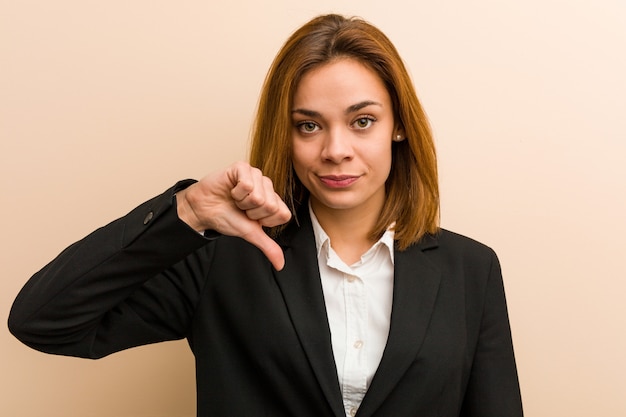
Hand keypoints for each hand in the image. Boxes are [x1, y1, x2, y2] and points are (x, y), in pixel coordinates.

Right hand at [176, 161, 291, 269]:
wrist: (203, 209)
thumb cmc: (227, 217)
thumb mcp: (250, 234)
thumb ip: (268, 246)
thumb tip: (280, 265)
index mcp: (273, 201)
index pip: (283, 214)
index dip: (265, 221)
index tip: (251, 218)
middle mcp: (267, 186)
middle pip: (270, 206)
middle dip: (251, 212)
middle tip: (241, 208)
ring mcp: (256, 175)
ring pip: (259, 196)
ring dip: (242, 202)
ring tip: (235, 199)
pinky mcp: (243, 167)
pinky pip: (247, 184)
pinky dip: (235, 192)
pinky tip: (231, 190)